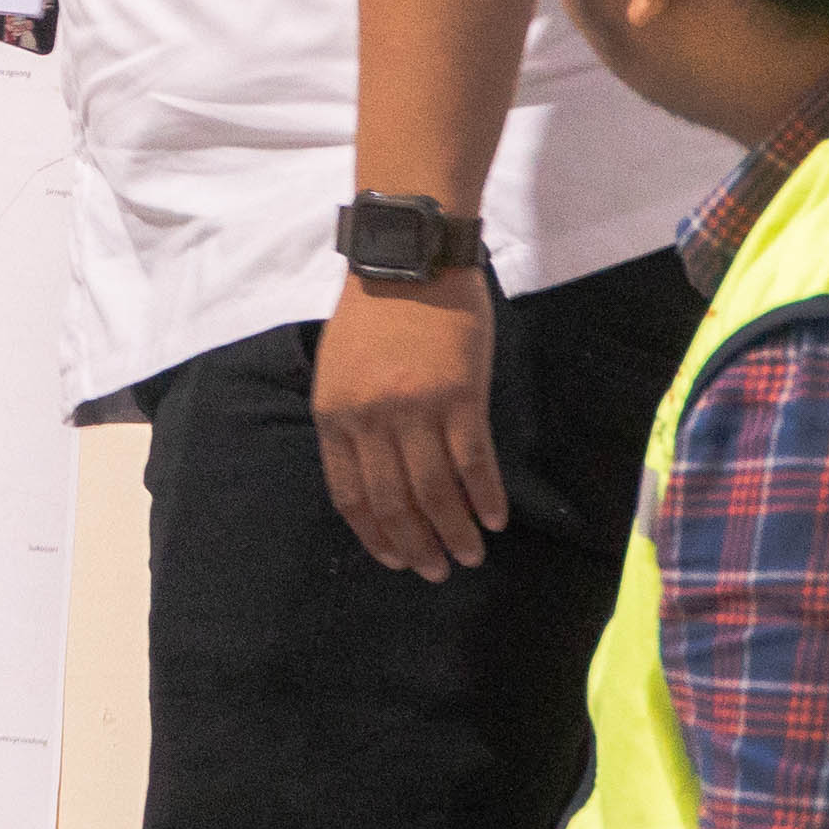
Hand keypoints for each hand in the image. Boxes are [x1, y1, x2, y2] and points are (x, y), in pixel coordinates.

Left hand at [314, 271, 509, 578]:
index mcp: (334, 414)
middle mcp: (370, 418)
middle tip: (437, 571)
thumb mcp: (338, 369)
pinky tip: (494, 519)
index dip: (375, 536)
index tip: (395, 559)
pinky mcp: (460, 395)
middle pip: (394, 501)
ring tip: (470, 556)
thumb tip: (372, 477)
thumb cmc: (374, 312)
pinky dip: (485, 496)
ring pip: (436, 491)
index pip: (350, 495)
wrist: (411, 257)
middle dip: (416, 545)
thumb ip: (349, 420)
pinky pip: (473, 461)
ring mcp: (416, 408)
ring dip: (455, 532)